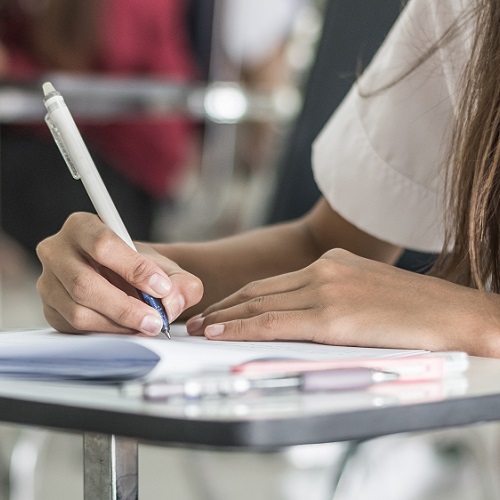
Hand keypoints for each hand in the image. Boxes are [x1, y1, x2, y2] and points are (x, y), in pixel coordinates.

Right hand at [36, 212, 202, 334]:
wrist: (123, 278)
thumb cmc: (139, 267)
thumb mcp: (164, 266)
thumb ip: (180, 280)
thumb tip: (172, 301)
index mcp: (82, 227)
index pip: (103, 244)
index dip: (134, 268)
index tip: (161, 287)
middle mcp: (57, 251)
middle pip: (85, 283)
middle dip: (126, 307)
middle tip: (155, 320)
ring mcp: (48, 282)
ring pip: (78, 310)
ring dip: (117, 324)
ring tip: (146, 326)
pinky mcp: (50, 309)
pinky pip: (75, 327)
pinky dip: (106, 332)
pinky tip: (128, 330)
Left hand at [186, 248, 499, 354]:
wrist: (455, 314)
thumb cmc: (416, 311)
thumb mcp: (366, 291)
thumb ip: (334, 297)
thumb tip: (306, 316)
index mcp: (331, 263)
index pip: (272, 283)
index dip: (239, 298)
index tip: (217, 311)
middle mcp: (323, 270)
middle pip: (258, 289)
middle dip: (222, 307)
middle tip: (196, 320)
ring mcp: (325, 290)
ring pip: (258, 303)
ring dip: (223, 317)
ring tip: (198, 329)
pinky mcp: (332, 315)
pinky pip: (272, 321)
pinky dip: (239, 327)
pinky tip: (219, 334)